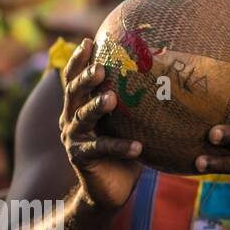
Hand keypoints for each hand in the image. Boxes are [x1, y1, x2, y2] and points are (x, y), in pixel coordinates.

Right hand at [59, 38, 143, 210]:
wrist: (110, 188)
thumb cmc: (122, 149)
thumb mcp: (125, 122)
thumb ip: (130, 101)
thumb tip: (160, 69)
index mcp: (77, 106)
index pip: (73, 78)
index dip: (79, 60)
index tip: (89, 41)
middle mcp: (69, 118)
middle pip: (73, 93)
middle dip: (85, 79)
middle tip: (99, 68)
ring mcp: (72, 138)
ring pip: (82, 118)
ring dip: (96, 107)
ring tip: (111, 98)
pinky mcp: (80, 158)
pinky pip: (101, 149)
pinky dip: (121, 147)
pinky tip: (139, 147)